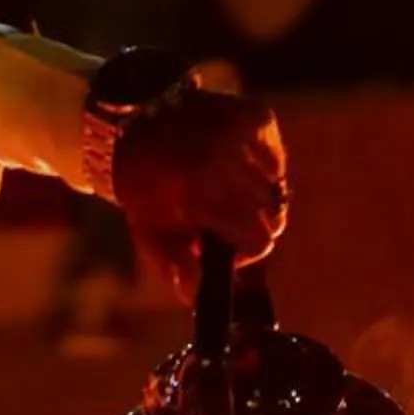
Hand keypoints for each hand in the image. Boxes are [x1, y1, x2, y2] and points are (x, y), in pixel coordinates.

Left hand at [110, 88, 288, 299]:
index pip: (261, 239)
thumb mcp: (149, 227)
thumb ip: (174, 263)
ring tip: (226, 188)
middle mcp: (232, 164)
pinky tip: (235, 163)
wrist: (137, 119)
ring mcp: (248, 136)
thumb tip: (191, 297)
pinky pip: (276, 157)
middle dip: (252, 222)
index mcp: (206, 196)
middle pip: (273, 215)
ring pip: (276, 186)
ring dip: (256, 194)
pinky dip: (262, 165)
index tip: (229, 245)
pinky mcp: (258, 117)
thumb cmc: (143, 181)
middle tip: (226, 216)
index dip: (249, 250)